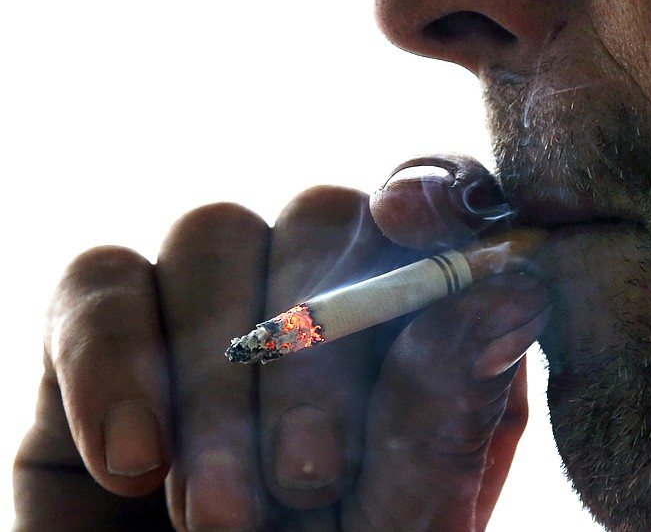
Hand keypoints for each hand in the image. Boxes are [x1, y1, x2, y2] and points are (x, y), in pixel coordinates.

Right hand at [14, 157, 546, 530]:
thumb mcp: (405, 519)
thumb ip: (449, 409)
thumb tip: (513, 287)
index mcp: (418, 326)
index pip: (439, 208)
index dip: (433, 188)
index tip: (408, 217)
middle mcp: (320, 295)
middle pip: (319, 215)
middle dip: (312, 348)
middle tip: (309, 482)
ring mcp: (215, 304)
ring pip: (212, 234)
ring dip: (218, 379)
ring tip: (225, 520)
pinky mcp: (109, 331)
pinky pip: (100, 282)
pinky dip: (112, 361)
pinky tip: (133, 466)